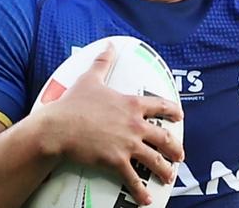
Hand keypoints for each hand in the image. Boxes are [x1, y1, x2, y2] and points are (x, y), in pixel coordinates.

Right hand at [38, 44, 184, 205]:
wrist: (59, 127)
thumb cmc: (73, 103)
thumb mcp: (91, 78)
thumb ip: (103, 62)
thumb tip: (108, 45)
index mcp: (131, 104)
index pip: (160, 107)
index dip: (173, 112)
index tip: (180, 117)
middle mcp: (135, 124)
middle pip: (164, 138)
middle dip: (175, 148)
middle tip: (180, 154)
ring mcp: (127, 144)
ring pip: (155, 161)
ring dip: (165, 170)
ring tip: (169, 176)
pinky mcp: (116, 161)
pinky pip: (134, 180)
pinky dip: (141, 192)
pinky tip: (147, 200)